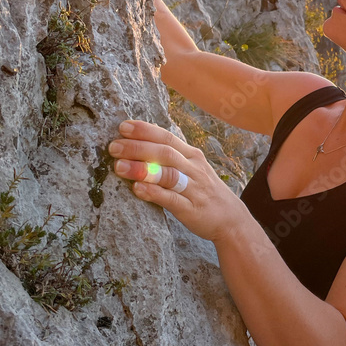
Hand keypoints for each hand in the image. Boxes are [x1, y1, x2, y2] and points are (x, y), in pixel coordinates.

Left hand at [109, 119, 245, 244]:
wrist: (232, 219)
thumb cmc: (205, 192)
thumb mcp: (194, 168)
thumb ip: (172, 157)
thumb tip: (141, 144)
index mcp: (192, 156)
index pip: (167, 137)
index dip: (145, 130)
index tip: (123, 126)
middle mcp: (193, 169)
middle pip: (165, 152)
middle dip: (138, 147)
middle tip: (113, 147)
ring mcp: (193, 188)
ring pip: (167, 174)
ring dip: (142, 169)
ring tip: (119, 166)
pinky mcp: (190, 209)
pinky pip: (171, 199)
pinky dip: (153, 193)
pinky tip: (137, 189)